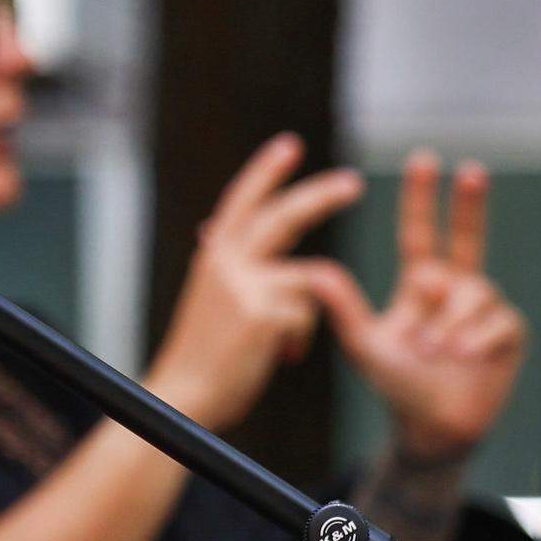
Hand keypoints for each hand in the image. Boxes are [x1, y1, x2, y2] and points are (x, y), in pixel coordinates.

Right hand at [146, 136, 365, 430]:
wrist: (185, 395)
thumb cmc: (202, 355)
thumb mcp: (211, 298)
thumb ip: (230, 266)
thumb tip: (235, 234)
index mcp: (213, 255)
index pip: (242, 200)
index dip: (266, 170)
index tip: (289, 144)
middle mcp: (226, 261)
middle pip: (284, 216)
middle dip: (322, 196)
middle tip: (354, 183)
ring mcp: (246, 285)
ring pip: (311, 279)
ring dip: (306, 314)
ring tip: (283, 346)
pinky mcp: (265, 312)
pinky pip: (309, 315)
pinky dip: (300, 340)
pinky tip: (278, 358)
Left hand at [299, 151, 523, 461]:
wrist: (433, 426)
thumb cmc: (396, 382)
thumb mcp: (365, 344)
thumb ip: (343, 309)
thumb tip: (314, 272)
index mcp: (420, 282)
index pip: (420, 232)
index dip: (421, 197)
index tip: (424, 160)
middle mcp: (455, 286)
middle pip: (467, 236)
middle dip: (469, 203)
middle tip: (471, 170)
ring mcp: (485, 307)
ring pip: (473, 293)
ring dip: (450, 322)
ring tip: (434, 349)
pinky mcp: (509, 331)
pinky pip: (497, 320)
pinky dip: (476, 337)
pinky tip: (464, 355)